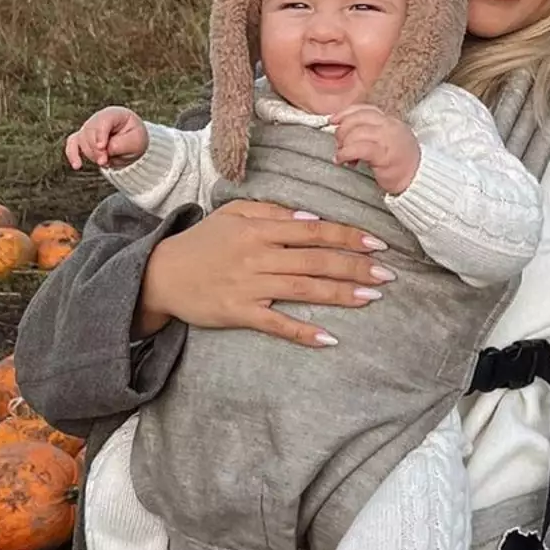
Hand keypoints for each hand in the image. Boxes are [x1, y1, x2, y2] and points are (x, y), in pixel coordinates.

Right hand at [67, 106, 147, 169]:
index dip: (101, 134)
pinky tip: (77, 165)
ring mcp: (88, 127)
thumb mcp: (135, 142)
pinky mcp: (82, 138)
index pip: (103, 121)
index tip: (102, 147)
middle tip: (105, 161)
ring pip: (81, 140)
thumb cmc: (135, 139)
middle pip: (90, 131)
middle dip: (96, 149)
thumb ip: (120, 145)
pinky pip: (72, 144)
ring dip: (91, 154)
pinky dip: (72, 154)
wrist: (131, 145)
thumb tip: (104, 150)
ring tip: (105, 162)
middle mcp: (98, 118)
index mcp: (114, 114)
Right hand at [134, 200, 395, 346]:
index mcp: (259, 229)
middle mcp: (257, 255)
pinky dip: (303, 332)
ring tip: (372, 297)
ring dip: (341, 294)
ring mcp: (249, 286)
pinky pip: (277, 324)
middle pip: (315, 260)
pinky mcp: (239, 313)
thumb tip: (312, 218)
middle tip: (387, 274)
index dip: (347, 237)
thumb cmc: (203, 242)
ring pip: (303, 289)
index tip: (377, 245)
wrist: (161, 274)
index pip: (313, 231)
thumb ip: (272, 211)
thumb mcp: (233, 214)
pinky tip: (329, 338)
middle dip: (354, 267)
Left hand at [331, 104, 420, 196]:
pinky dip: (346, 153)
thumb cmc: (401, 164)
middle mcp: (390, 126)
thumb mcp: (387, 142)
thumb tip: (344, 131)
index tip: (333, 120)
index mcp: (390, 121)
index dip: (345, 113)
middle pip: (357, 119)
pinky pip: (359, 148)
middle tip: (339, 145)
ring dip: (343, 144)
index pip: (364, 109)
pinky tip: (343, 160)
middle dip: (342, 131)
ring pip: (356, 132)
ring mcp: (388, 139)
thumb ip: (370, 133)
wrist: (419, 180)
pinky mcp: (384, 155)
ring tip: (342, 156)